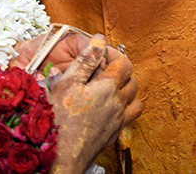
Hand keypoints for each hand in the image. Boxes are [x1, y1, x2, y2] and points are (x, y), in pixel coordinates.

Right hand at [40, 34, 141, 173]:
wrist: (61, 157)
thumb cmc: (60, 120)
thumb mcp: (67, 83)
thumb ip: (86, 59)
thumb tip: (98, 39)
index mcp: (109, 87)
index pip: (124, 62)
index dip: (114, 53)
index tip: (100, 53)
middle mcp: (119, 102)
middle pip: (132, 78)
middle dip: (121, 70)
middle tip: (104, 69)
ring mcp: (119, 119)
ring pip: (135, 97)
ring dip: (127, 89)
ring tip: (110, 86)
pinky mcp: (115, 133)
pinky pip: (131, 115)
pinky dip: (126, 107)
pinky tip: (112, 106)